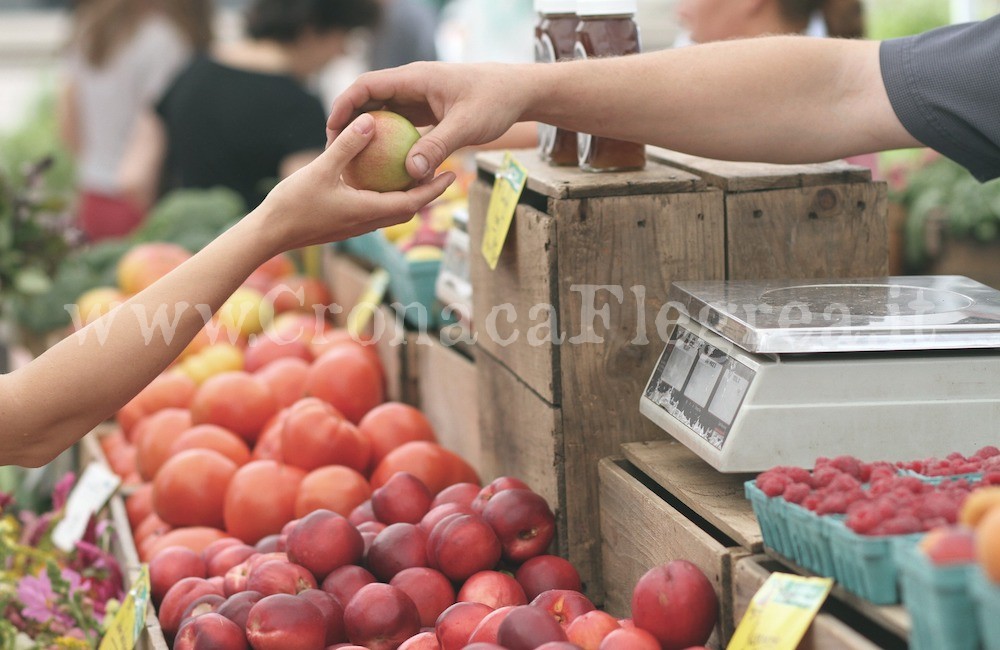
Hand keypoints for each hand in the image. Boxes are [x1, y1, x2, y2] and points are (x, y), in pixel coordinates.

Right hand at [255, 113, 455, 254]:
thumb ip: (347, 146)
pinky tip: (378, 178)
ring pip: (391, 211)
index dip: (434, 189)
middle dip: (427, 193)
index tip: (452, 175)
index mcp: (368, 212)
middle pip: (407, 208)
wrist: (268, 234)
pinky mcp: (343, 224)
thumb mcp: (321, 169)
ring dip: (407, 195)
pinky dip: (385, 195)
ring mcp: (355, 225)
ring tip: (416, 173)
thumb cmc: (293, 204)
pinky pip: (373, 208)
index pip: (412, 202)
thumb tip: (370, 120)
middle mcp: (366, 222)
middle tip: (443, 171)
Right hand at [326, 62, 532, 179]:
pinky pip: (400, 125)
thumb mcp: (466, 126)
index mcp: (415, 78)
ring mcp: (419, 98)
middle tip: (335, 151)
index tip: (332, 130)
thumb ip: (438, 147)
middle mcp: (412, 85)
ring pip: (383, 113)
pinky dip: (389, 142)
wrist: (518, 92)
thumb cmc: (495, 101)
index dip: (344, 105)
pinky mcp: (427, 111)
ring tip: (353, 161)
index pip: (367, 85)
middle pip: (369, 99)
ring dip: (368, 134)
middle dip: (349, 122)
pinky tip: (384, 166)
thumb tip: (410, 173)